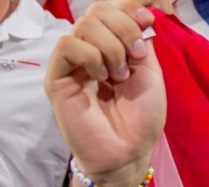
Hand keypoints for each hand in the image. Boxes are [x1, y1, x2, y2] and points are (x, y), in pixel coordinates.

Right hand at [45, 1, 164, 186]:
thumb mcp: (150, 73)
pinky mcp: (58, 77)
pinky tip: (101, 77)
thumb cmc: (142, 118)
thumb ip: (141, 41)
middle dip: (124, 27)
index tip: (147, 19)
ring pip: (85, 25)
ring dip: (111, 47)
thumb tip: (141, 11)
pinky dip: (91, 56)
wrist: (129, 151)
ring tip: (120, 76)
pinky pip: (68, 45)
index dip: (128, 8)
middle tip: (136, 56)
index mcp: (112, 46)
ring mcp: (73, 63)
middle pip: (97, 11)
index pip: (110, 9)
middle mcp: (91, 50)